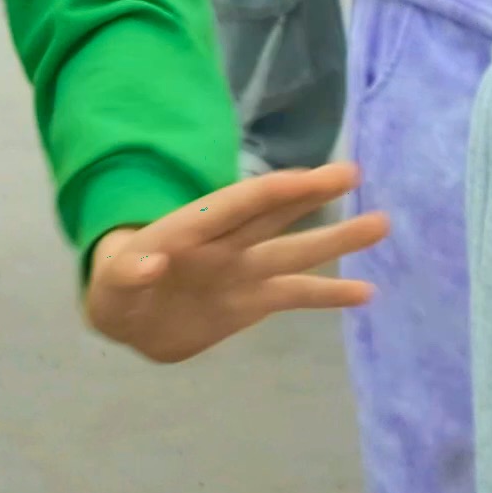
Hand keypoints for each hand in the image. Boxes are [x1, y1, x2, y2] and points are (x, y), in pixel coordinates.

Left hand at [84, 162, 387, 362]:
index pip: (237, 203)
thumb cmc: (116, 291)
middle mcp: (226, 244)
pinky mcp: (253, 302)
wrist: (130, 320)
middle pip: (273, 214)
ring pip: (295, 251)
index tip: (310, 178)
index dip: (272, 190)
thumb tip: (149, 262)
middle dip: (310, 194)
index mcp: (191, 229)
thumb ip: (128, 274)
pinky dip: (329, 295)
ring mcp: (243, 271)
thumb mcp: (110, 285)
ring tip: (380, 224)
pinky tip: (366, 293)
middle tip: (352, 172)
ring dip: (335, 239)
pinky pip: (296, 295)